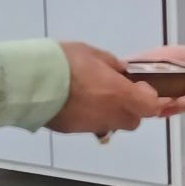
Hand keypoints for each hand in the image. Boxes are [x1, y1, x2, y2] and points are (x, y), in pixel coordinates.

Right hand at [48, 42, 165, 135]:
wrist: (33, 82)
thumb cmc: (67, 63)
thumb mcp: (94, 54)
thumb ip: (112, 65)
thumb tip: (120, 72)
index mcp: (122, 95)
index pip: (152, 106)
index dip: (150, 97)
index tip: (139, 85)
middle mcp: (112, 115)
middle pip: (134, 120)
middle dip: (131, 108)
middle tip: (118, 91)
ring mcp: (93, 126)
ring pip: (112, 125)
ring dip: (110, 113)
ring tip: (93, 96)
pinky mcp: (74, 131)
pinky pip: (90, 125)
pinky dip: (89, 116)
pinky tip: (75, 103)